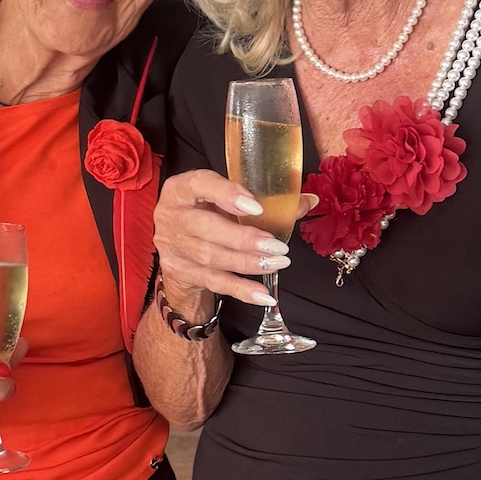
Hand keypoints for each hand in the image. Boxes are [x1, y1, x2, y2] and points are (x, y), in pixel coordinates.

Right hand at [154, 169, 318, 313]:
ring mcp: (173, 246)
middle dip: (244, 239)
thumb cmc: (208, 213)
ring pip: (212, 258)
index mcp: (181, 188)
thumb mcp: (228, 200)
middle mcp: (172, 215)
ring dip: (248, 263)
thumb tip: (308, 202)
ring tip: (277, 263)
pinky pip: (215, 283)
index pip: (200, 184)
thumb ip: (266, 200)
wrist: (180, 247)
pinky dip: (241, 289)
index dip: (226, 194)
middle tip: (276, 246)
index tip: (255, 207)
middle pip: (206, 228)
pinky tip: (263, 295)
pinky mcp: (181, 272)